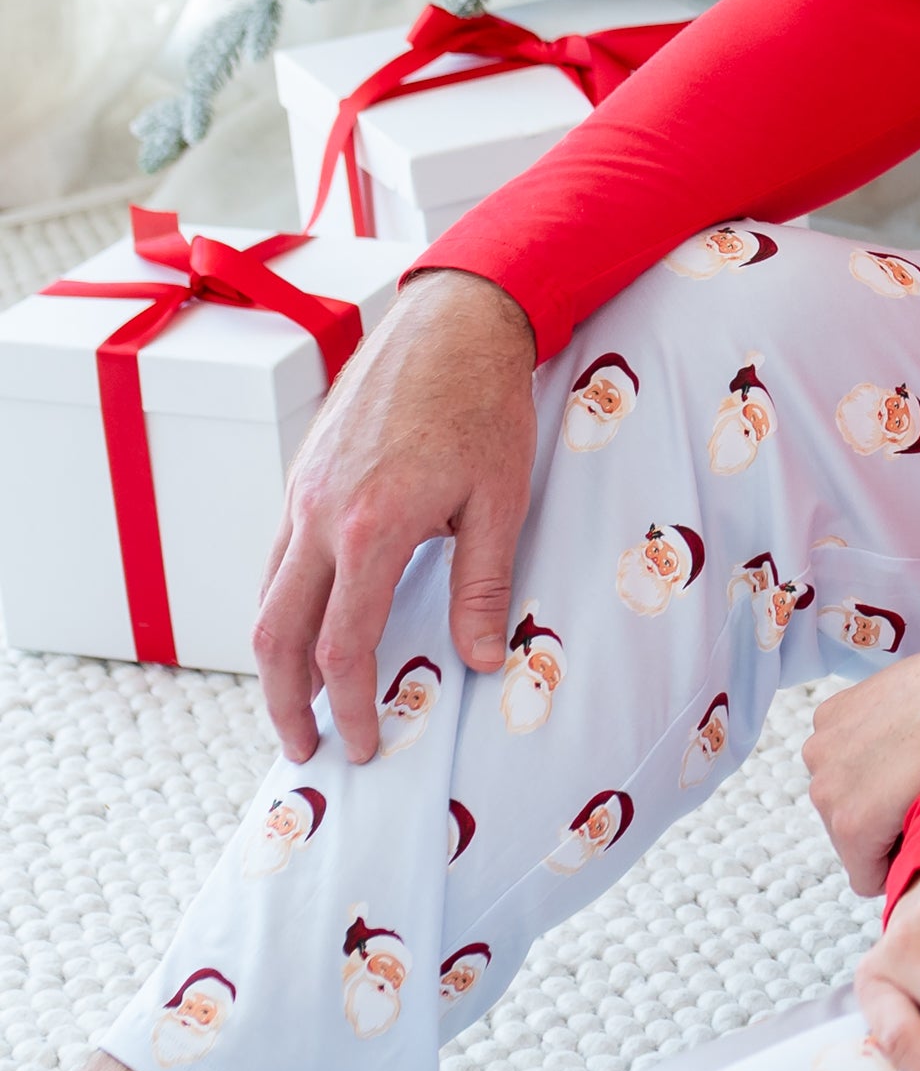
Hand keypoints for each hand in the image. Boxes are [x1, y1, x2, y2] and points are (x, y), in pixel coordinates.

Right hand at [254, 268, 537, 763]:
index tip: (363, 746)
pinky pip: (278, 558)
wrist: (453, 321)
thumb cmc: (486, 404)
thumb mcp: (501, 499)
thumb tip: (482, 662)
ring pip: (267, 597)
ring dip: (278, 659)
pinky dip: (285, 605)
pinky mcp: (301, 475)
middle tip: (308, 749)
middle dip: (285, 704)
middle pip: (276, 636)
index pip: (343, 648)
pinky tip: (312, 625)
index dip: (349, 708)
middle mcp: (319, 515)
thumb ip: (482, 585)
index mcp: (371, 528)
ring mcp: (301, 493)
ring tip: (303, 703)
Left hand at [805, 625, 919, 896]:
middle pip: (846, 808)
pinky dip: (895, 869)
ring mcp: (828, 789)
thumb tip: (908, 741)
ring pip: (854, 844)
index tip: (917, 783)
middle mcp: (818, 751)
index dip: (886, 787)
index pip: (847, 775)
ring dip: (889, 837)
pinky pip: (867, 874)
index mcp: (831, 717)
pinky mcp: (850, 826)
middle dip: (883, 813)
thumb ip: (890, 722)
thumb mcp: (909, 692)